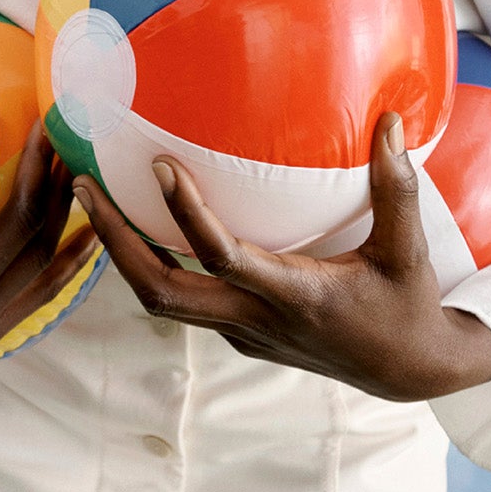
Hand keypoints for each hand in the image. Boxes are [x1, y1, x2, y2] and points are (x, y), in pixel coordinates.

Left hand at [73, 113, 490, 402]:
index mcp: (297, 296)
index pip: (225, 257)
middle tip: (81, 186)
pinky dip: (153, 264)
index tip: (160, 165)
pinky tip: (137, 224)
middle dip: (114, 242)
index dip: (188, 214)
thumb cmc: (408, 304)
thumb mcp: (409, 250)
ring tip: (90, 197)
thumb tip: (388, 120)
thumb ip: (396, 186)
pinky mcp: (239, 337)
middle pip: (161, 293)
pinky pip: (182, 301)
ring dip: (121, 254)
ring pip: (161, 301)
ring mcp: (242, 335)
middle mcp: (257, 321)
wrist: (407, 372)